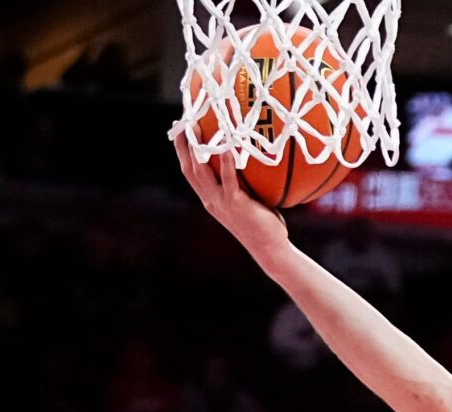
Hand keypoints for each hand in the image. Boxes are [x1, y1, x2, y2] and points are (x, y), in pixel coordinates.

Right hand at [171, 133, 289, 257]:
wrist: (270, 249)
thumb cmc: (264, 224)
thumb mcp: (247, 200)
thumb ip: (242, 182)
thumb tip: (251, 158)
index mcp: (210, 198)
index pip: (189, 171)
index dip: (182, 151)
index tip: (180, 130)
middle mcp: (210, 200)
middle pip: (189, 168)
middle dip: (184, 144)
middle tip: (185, 121)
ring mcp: (220, 203)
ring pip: (201, 172)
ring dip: (198, 149)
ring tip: (198, 127)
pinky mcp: (235, 205)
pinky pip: (228, 180)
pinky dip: (227, 163)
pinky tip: (228, 147)